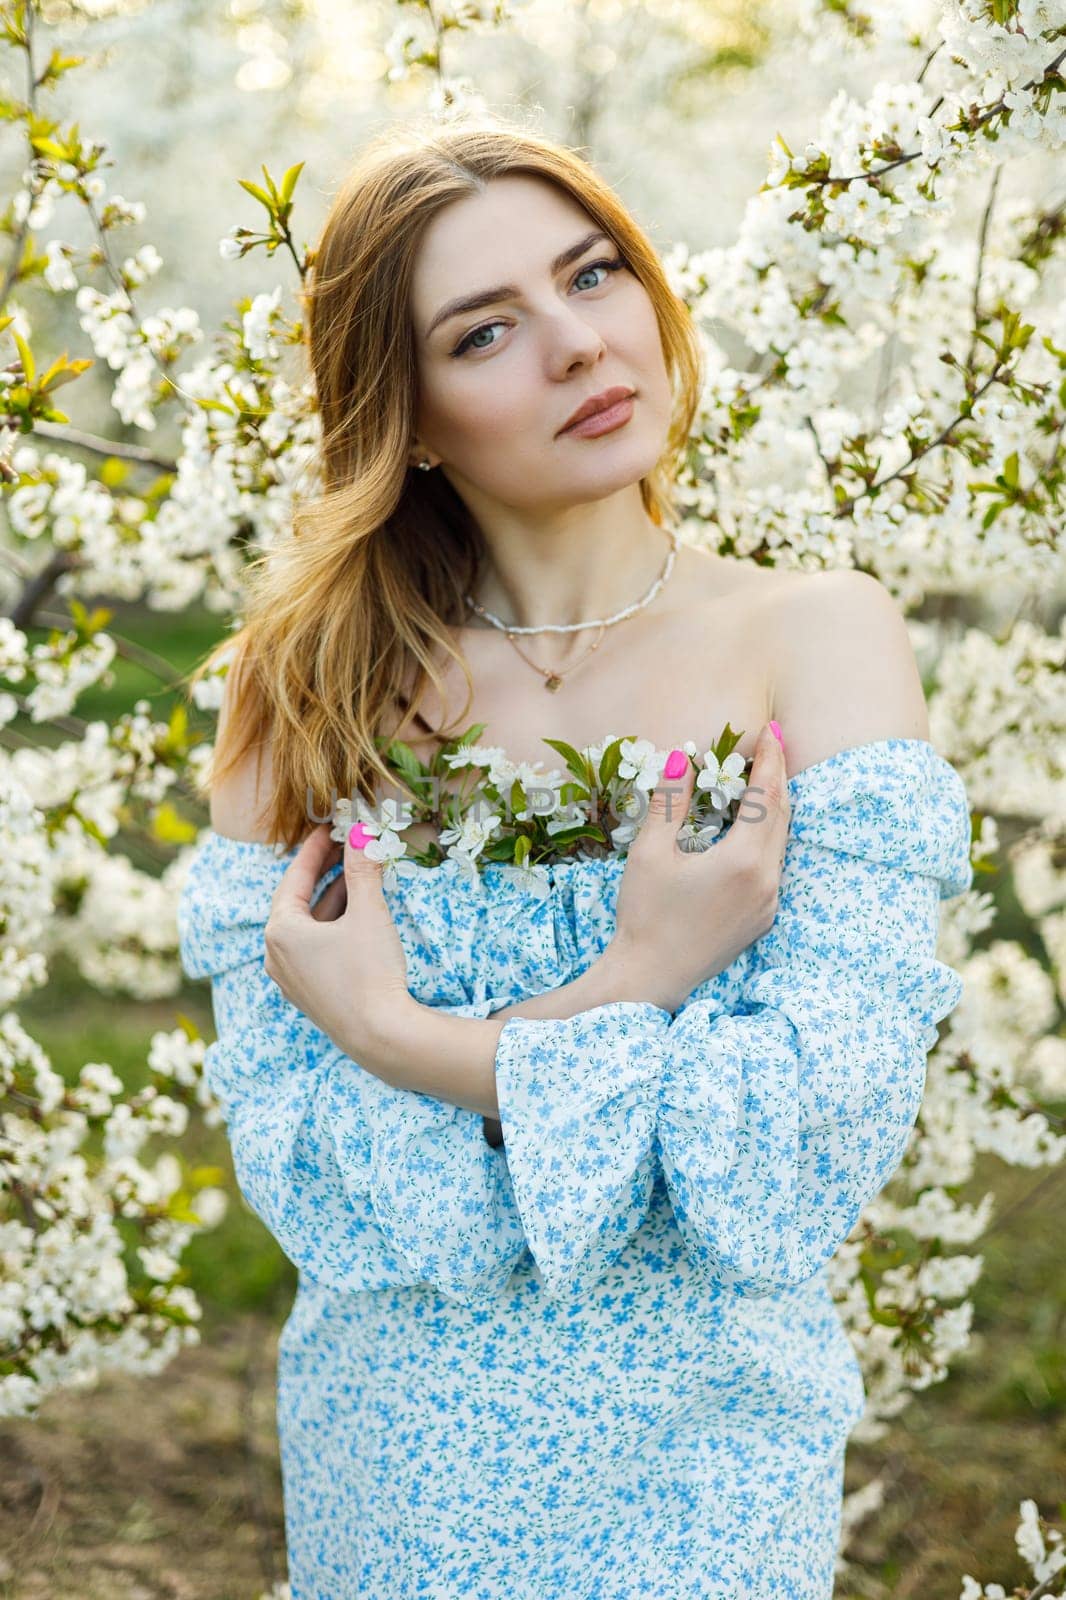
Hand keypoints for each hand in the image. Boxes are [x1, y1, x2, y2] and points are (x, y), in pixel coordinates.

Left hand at [263, 821, 413, 1055]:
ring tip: (357, 876)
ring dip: (331, 899)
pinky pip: (313, 948)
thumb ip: (362, 870)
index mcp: (280, 931)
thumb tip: (361, 834)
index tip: (329, 829)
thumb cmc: (369, 971)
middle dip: (323, 873)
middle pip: (297, 901)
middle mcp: (276, 955)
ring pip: (307, 926)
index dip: (314, 849)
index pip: (294, 877)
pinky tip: (356, 916)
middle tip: (345, 847)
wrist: (380, 1036)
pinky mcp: (309, 994)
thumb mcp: (368, 913)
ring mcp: (291, 978)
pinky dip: (331, 926)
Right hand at [610, 721, 790, 1012]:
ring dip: (776, 808)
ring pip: (782, 841)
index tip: (771, 732)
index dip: (770, 761)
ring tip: (764, 779)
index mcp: (744, 860)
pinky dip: (769, 837)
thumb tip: (681, 758)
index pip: (766, 796)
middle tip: (772, 745)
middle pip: (782, 816)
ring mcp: (769, 901)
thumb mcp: (650, 853)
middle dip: (778, 778)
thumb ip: (670, 803)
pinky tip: (753, 828)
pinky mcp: (763, 917)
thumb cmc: (645, 914)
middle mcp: (767, 880)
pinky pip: (774, 865)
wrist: (650, 977)